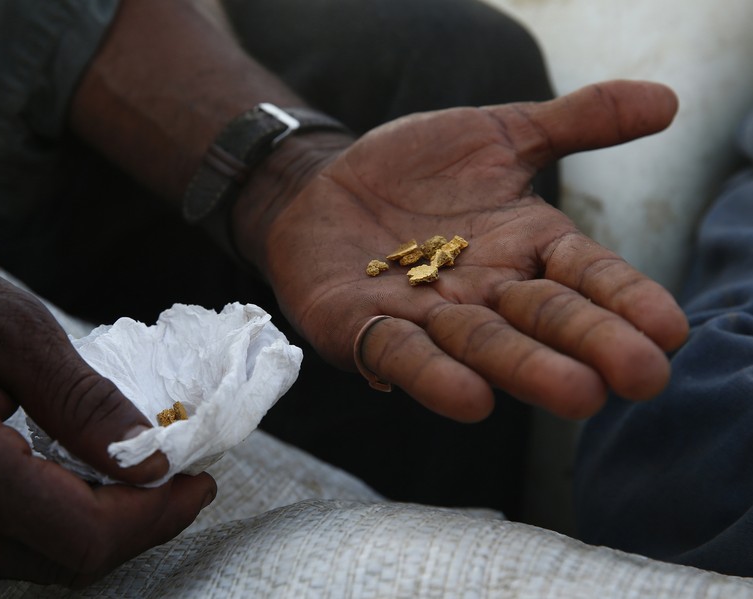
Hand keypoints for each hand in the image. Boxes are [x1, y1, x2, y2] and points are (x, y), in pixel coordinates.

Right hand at [0, 236, 215, 584]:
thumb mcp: (4, 325)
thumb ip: (80, 400)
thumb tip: (150, 459)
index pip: (83, 535)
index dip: (155, 516)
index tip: (198, 480)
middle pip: (62, 561)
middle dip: (136, 524)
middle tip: (180, 477)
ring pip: (29, 563)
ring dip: (96, 526)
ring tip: (137, 474)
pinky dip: (50, 521)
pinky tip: (74, 478)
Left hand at [247, 80, 688, 420]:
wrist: (322, 185)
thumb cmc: (415, 170)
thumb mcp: (496, 135)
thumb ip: (573, 123)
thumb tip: (669, 98)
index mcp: (526, 249)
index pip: (587, 276)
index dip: (625, 300)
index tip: (669, 329)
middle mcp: (484, 293)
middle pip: (544, 320)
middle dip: (590, 345)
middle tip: (643, 377)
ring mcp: (424, 316)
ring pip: (481, 346)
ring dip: (525, 369)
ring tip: (576, 393)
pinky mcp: (362, 327)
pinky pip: (400, 354)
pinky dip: (432, 375)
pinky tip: (470, 398)